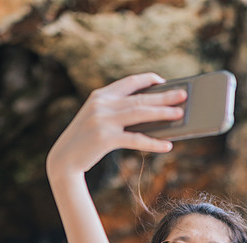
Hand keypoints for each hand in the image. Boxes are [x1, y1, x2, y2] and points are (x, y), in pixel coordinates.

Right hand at [46, 73, 186, 179]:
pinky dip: (153, 142)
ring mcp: (102, 120)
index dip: (148, 80)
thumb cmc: (85, 141)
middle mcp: (101, 104)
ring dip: (163, 113)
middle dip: (164, 96)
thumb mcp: (98, 120)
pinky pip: (135, 139)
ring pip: (140, 114)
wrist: (63, 160)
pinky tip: (167, 145)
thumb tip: (153, 117)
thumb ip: (119, 114)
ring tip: (180, 114)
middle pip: (140, 98)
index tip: (163, 81)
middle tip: (183, 95)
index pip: (129, 82)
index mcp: (100, 96)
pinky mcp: (105, 138)